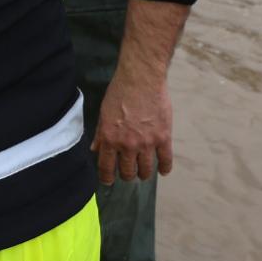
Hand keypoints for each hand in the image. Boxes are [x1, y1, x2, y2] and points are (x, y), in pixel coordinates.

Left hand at [90, 68, 173, 183]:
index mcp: (109, 138)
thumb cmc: (119, 92)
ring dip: (143, 174)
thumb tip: (95, 149)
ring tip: (143, 173)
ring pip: (146, 170)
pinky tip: (163, 171)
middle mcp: (127, 145)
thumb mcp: (103, 113)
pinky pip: (166, 160)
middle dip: (126, 175)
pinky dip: (165, 168)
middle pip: (127, 172)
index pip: (106, 167)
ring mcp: (146, 143)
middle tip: (128, 173)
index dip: (107, 178)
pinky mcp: (163, 138)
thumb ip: (100, 133)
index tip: (108, 181)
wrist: (141, 79)